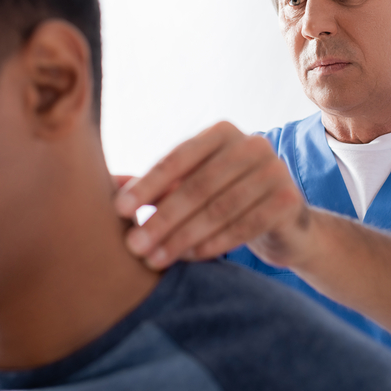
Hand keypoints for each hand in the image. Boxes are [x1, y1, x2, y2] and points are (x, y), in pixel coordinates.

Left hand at [114, 121, 312, 269]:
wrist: (282, 224)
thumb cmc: (224, 200)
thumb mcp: (189, 187)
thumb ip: (154, 185)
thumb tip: (103, 185)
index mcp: (222, 132)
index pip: (178, 158)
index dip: (147, 185)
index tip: (119, 210)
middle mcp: (252, 144)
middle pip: (197, 186)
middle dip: (162, 218)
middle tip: (133, 245)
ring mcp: (275, 170)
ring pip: (219, 208)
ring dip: (182, 237)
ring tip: (155, 258)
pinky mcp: (288, 200)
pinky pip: (244, 225)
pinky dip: (214, 243)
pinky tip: (190, 258)